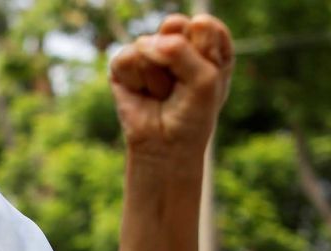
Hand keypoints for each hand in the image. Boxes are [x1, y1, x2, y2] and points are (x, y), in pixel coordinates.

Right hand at [110, 14, 234, 163]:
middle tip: (183, 85)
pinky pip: (127, 59)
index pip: (203, 24)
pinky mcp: (124, 63)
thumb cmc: (192, 114)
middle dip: (180, 61)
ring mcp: (148, 50)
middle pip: (175, 25)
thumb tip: (142, 42)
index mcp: (205, 39)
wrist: (166, 147)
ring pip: (148, 45)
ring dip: (158, 80)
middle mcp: (176, 39)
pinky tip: (142, 94)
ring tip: (162, 95)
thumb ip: (181, 50)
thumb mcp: (204, 80)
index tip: (206, 79)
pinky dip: (137, 82)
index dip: (205, 53)